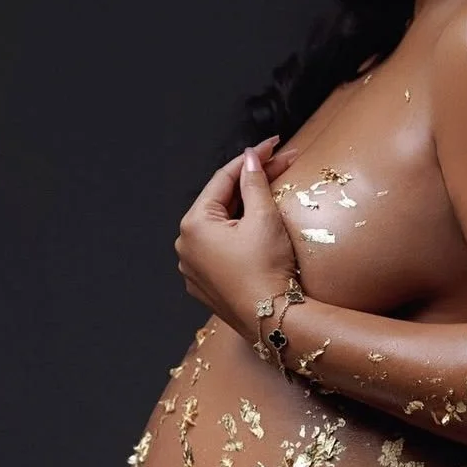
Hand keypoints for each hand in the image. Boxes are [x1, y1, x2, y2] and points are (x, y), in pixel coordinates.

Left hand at [175, 136, 300, 342]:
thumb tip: (251, 159)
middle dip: (251, 183)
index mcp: (194, 225)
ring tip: (272, 191)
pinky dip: (239, 234)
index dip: (251, 159)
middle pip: (221, 202)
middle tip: (281, 164)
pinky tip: (258, 227)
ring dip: (246, 208)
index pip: (223, 179)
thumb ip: (255, 183)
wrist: (273, 320)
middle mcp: (185, 246)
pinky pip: (221, 249)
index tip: (273, 146)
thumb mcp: (264, 218)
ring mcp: (193, 268)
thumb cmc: (267, 269)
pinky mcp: (206, 285)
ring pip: (221, 226)